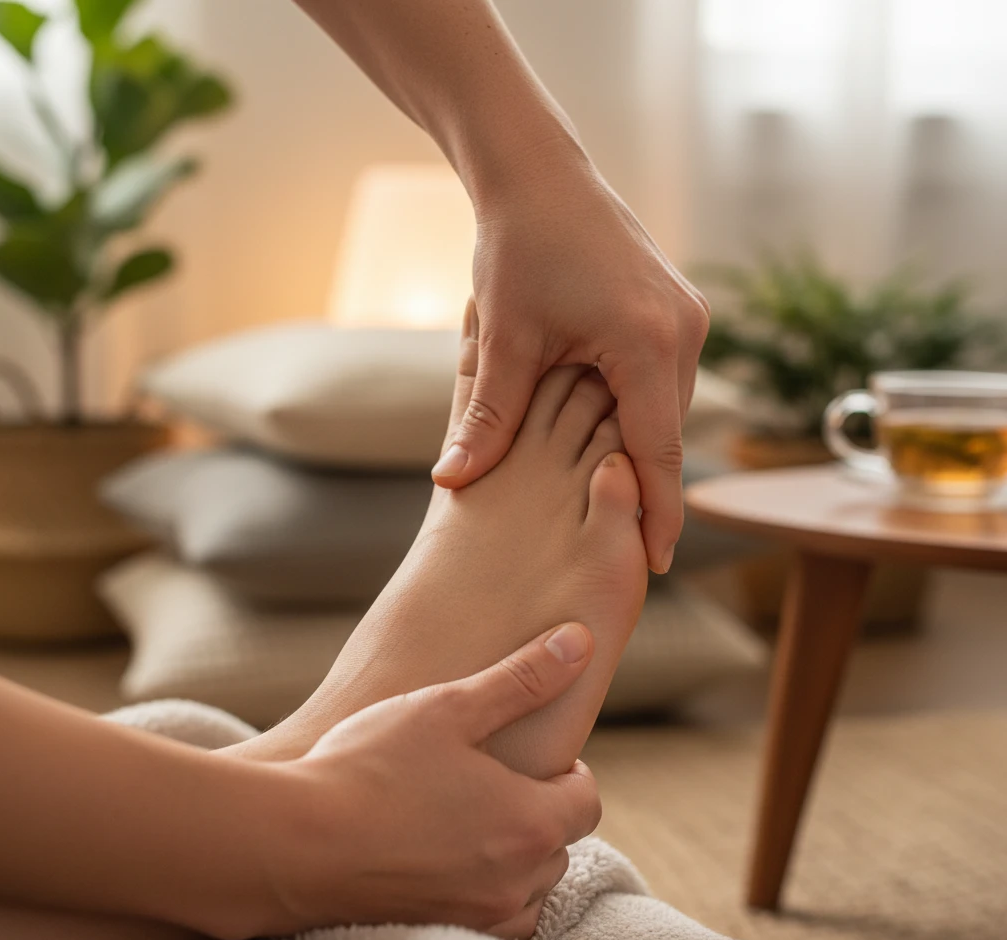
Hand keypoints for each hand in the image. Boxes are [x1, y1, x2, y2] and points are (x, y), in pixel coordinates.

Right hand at [262, 622, 600, 939]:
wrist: (293, 844)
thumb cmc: (371, 767)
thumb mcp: (450, 707)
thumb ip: (521, 678)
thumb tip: (579, 641)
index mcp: (530, 822)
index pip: (586, 800)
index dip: (568, 772)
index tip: (531, 757)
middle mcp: (517, 880)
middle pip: (560, 843)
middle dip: (539, 810)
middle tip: (492, 780)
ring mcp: (479, 916)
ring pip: (529, 886)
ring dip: (515, 855)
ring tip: (468, 817)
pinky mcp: (442, 934)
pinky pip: (493, 919)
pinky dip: (485, 891)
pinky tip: (443, 856)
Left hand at [431, 152, 708, 573]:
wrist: (537, 171)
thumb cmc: (517, 245)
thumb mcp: (501, 340)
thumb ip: (486, 417)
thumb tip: (451, 481)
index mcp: (650, 343)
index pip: (659, 454)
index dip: (656, 516)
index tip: (652, 567)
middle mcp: (686, 331)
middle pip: (667, 434)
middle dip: (647, 490)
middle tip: (630, 552)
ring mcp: (688, 317)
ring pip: (667, 408)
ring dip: (642, 450)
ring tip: (620, 507)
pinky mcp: (675, 308)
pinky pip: (663, 378)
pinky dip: (639, 413)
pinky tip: (612, 441)